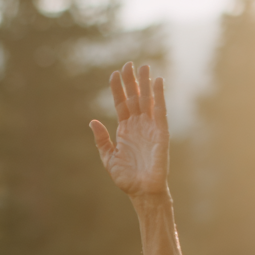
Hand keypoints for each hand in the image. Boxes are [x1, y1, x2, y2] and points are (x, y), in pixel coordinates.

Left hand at [90, 62, 168, 199]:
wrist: (142, 191)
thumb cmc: (126, 178)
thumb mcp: (108, 158)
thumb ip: (101, 140)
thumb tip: (92, 121)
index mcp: (125, 130)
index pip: (121, 104)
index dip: (118, 89)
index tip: (114, 74)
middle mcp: (138, 125)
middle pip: (134, 98)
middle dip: (131, 81)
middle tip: (128, 63)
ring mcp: (150, 127)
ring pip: (147, 100)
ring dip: (145, 83)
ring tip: (142, 66)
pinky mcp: (161, 132)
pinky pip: (160, 110)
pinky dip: (159, 95)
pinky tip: (157, 81)